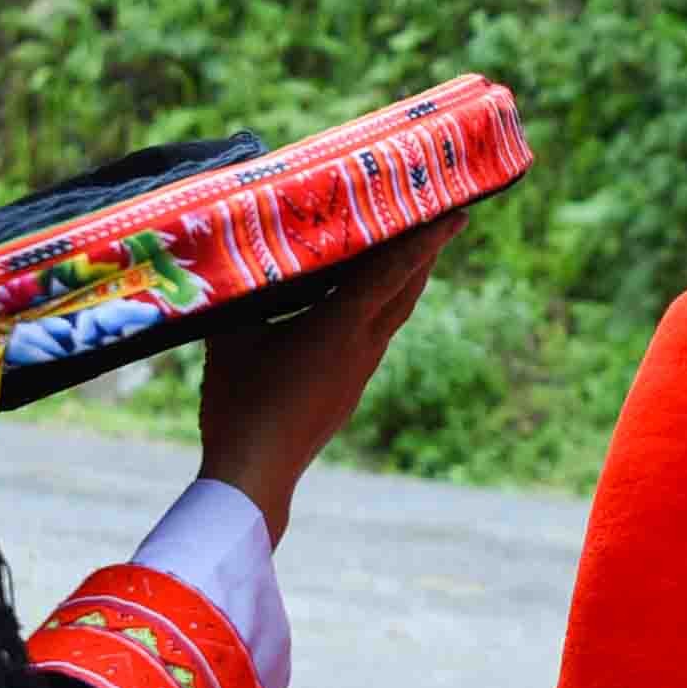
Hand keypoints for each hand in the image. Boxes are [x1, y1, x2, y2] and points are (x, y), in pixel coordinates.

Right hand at [196, 220, 451, 542]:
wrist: (257, 473)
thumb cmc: (241, 403)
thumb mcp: (232, 339)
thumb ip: (242, 297)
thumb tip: (233, 263)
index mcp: (340, 326)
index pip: (391, 271)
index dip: (423, 238)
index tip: (454, 213)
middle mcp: (362, 346)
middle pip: (406, 290)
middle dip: (427, 252)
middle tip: (446, 218)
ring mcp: (359, 371)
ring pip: (394, 314)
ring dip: (407, 280)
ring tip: (413, 251)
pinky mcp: (350, 389)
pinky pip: (375, 336)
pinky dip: (382, 308)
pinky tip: (364, 305)